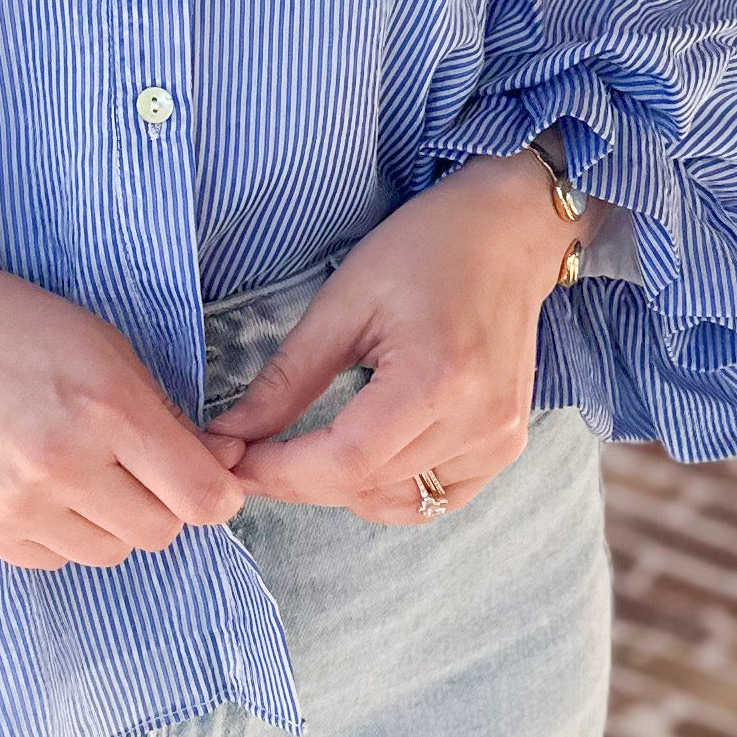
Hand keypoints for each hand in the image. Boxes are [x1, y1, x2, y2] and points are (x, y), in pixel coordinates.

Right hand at [0, 192, 245, 570]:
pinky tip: (39, 483)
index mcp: (107, 406)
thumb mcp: (101, 344)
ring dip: (112, 521)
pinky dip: (62, 532)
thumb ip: (162, 413)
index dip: (218, 492)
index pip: (201, 496)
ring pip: (109, 553)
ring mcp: (18, 505)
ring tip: (81, 469)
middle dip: (163, 504)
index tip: (212, 478)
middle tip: (138, 466)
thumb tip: (221, 469)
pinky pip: (55, 559)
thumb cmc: (5, 322)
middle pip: (160, 532)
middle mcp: (65, 464)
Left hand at [200, 152, 576, 524]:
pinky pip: (433, 500)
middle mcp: (479, 422)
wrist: (508, 234)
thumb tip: (228, 436)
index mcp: (439, 378)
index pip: (345, 461)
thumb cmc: (426, 249)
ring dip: (337, 488)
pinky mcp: (504, 449)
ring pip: (393, 502)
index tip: (228, 459)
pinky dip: (384, 491)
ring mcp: (498, 442)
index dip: (278, 471)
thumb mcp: (343, 302)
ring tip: (301, 451)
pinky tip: (360, 458)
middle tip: (248, 454)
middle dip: (295, 479)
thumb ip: (286, 379)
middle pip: (365, 486)